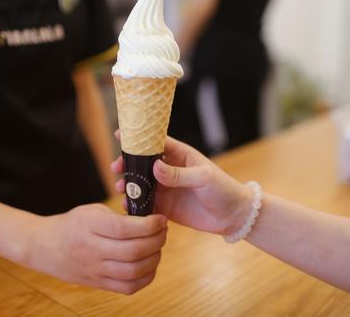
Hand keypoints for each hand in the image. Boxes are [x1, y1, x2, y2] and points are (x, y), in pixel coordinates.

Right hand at [23, 203, 166, 293]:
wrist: (45, 246)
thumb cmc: (73, 224)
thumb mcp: (92, 211)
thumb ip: (118, 217)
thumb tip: (150, 222)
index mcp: (89, 225)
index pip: (124, 229)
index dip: (149, 225)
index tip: (161, 219)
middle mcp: (91, 249)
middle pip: (133, 251)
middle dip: (156, 240)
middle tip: (163, 231)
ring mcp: (94, 270)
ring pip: (133, 271)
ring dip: (154, 258)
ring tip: (157, 246)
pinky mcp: (98, 283)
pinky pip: (128, 287)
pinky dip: (146, 277)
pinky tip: (149, 264)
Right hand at [112, 137, 251, 235]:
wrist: (233, 216)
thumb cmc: (222, 189)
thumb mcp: (203, 178)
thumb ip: (178, 174)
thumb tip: (154, 167)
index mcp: (180, 155)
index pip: (155, 142)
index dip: (138, 138)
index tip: (120, 134)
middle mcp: (170, 170)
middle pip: (143, 163)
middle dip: (128, 164)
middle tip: (116, 168)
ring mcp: (166, 189)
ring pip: (141, 184)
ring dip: (129, 185)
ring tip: (121, 189)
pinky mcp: (165, 207)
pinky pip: (146, 204)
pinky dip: (135, 204)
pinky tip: (128, 206)